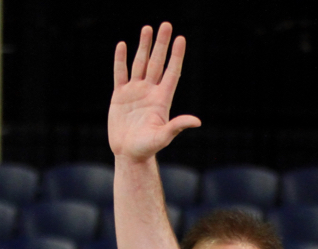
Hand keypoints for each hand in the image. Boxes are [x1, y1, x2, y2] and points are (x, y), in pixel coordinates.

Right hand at [109, 23, 201, 161]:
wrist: (129, 154)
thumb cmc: (148, 148)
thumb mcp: (163, 137)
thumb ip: (177, 126)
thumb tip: (197, 121)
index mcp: (162, 99)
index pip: (171, 72)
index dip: (176, 56)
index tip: (181, 39)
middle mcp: (149, 91)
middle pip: (156, 62)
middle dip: (161, 44)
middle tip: (166, 25)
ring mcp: (135, 92)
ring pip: (140, 64)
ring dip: (143, 46)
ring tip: (147, 28)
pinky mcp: (120, 96)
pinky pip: (120, 74)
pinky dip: (121, 60)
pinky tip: (123, 45)